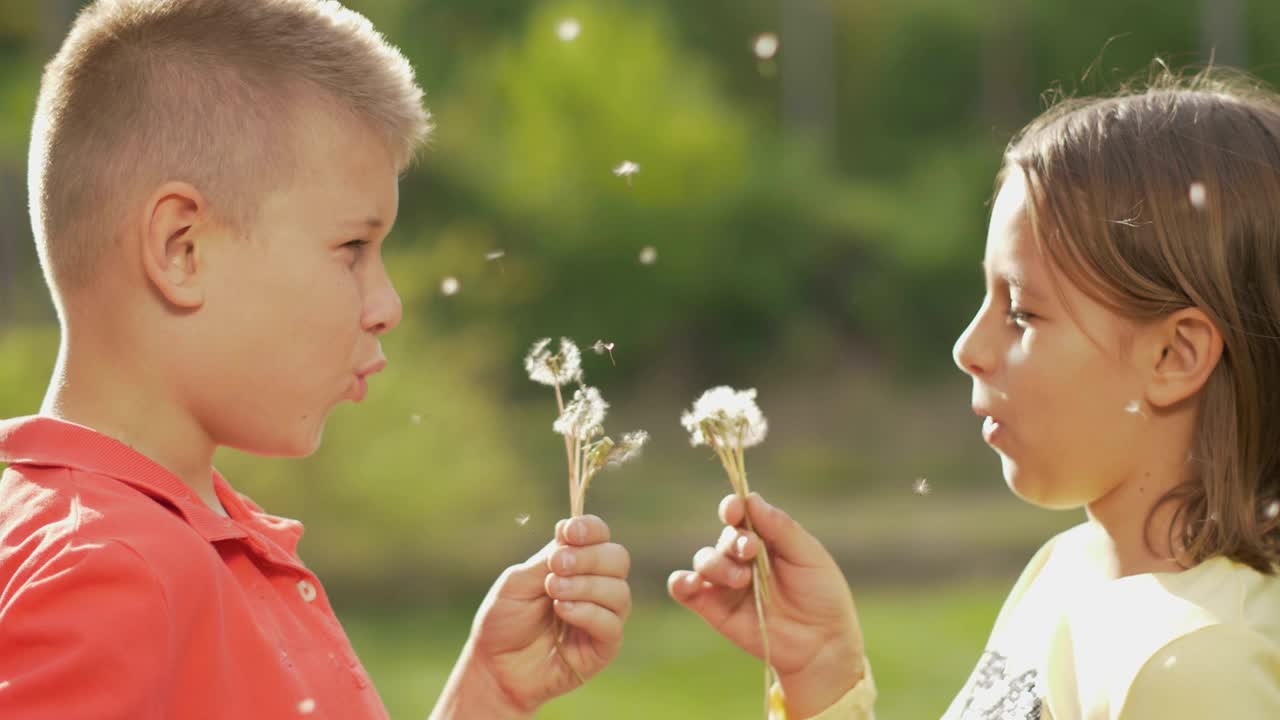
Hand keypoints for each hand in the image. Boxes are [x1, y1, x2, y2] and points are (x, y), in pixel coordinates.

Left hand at [431, 515, 630, 718]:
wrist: (494, 666)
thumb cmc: (504, 621)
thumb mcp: (518, 581)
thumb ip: (547, 560)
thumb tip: (569, 536)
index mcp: (576, 564)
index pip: (600, 536)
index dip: (590, 529)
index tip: (568, 532)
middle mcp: (596, 586)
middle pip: (618, 559)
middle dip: (589, 557)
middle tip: (557, 566)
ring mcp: (603, 617)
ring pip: (618, 591)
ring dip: (585, 585)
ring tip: (553, 591)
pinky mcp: (604, 647)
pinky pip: (611, 624)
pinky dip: (588, 612)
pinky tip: (563, 611)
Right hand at [668, 493, 865, 718]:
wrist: (823, 643)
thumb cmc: (822, 594)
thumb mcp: (809, 555)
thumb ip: (780, 528)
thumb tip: (752, 499)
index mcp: (765, 538)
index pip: (740, 514)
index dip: (733, 508)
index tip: (734, 510)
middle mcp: (741, 557)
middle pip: (724, 537)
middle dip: (734, 541)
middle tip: (750, 550)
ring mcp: (726, 582)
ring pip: (704, 560)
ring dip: (717, 564)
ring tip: (741, 580)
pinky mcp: (714, 608)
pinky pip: (685, 590)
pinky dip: (681, 582)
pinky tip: (689, 582)